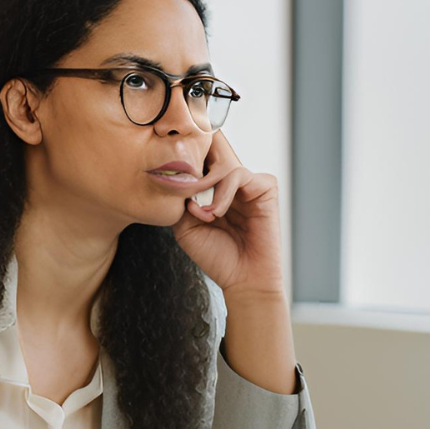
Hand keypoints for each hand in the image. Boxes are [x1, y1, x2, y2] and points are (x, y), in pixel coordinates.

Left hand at [173, 131, 285, 295]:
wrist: (242, 278)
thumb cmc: (216, 255)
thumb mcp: (185, 225)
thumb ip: (181, 198)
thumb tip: (174, 175)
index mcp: (213, 188)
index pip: (200, 157)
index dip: (184, 156)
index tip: (164, 167)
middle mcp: (230, 183)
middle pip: (212, 150)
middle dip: (193, 163)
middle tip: (182, 184)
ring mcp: (248, 184)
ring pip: (223, 162)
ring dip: (206, 185)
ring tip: (200, 212)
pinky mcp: (265, 188)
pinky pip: (240, 175)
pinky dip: (224, 192)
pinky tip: (216, 213)